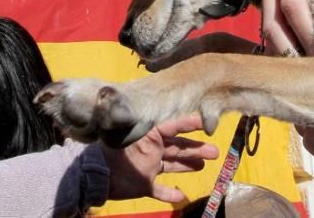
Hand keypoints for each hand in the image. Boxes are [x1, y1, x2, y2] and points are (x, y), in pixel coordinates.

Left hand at [100, 114, 218, 202]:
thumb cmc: (118, 151)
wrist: (99, 174)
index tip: (205, 124)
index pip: (173, 127)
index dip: (189, 124)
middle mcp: (152, 149)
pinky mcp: (143, 184)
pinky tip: (181, 197)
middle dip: (196, 148)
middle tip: (214, 151)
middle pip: (178, 147)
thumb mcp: (136, 133)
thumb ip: (152, 126)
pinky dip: (169, 193)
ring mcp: (148, 167)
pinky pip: (159, 190)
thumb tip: (158, 116)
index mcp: (150, 135)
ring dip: (187, 165)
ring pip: (172, 165)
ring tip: (203, 166)